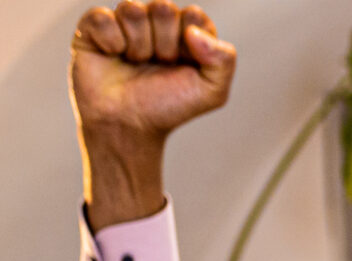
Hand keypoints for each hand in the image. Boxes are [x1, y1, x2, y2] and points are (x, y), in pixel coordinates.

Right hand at [72, 3, 235, 226]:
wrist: (127, 125)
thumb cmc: (168, 106)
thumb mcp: (211, 92)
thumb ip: (224, 60)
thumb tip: (194, 31)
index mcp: (186, 31)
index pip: (194, 15)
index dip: (189, 42)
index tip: (182, 65)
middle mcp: (155, 22)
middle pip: (163, 7)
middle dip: (163, 44)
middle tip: (157, 65)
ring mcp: (124, 21)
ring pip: (132, 9)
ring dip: (137, 45)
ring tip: (135, 63)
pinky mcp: (93, 27)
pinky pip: (103, 17)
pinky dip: (110, 42)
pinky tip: (112, 56)